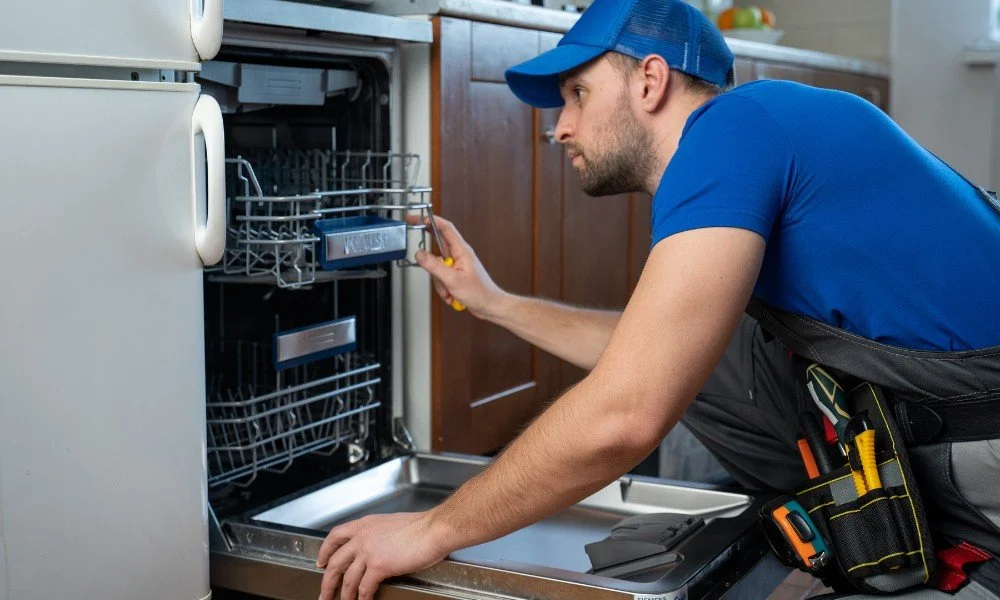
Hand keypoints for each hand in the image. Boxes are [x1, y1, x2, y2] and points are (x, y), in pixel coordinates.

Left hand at [316, 512, 450, 599]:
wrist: (433, 529)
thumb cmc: (421, 526)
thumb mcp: (391, 523)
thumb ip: (379, 534)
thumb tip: (377, 547)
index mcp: (365, 525)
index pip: (335, 536)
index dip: (325, 551)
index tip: (321, 561)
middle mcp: (362, 537)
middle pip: (335, 562)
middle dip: (327, 581)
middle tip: (324, 593)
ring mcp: (369, 552)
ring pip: (347, 579)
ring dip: (344, 595)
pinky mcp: (379, 566)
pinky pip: (364, 588)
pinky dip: (362, 598)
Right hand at [409, 215, 507, 318]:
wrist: (489, 306)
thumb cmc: (480, 292)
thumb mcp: (452, 279)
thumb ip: (434, 265)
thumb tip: (420, 254)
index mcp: (462, 250)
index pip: (445, 228)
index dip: (431, 220)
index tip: (418, 218)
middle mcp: (459, 255)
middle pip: (437, 246)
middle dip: (429, 256)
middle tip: (420, 251)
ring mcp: (457, 265)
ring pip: (437, 266)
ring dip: (439, 281)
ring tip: (448, 290)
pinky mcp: (455, 275)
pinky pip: (441, 277)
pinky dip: (443, 287)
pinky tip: (451, 294)